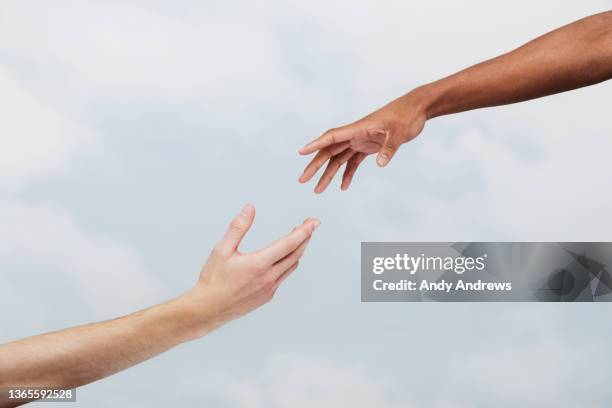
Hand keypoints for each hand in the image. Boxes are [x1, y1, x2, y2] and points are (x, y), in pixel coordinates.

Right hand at [181, 204, 318, 335]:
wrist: (208, 309)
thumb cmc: (213, 279)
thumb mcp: (222, 249)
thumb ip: (238, 227)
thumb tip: (250, 208)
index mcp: (259, 264)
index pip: (289, 244)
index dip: (304, 231)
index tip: (314, 222)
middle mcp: (269, 277)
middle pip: (295, 254)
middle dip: (305, 238)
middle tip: (310, 225)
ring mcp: (269, 289)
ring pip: (291, 266)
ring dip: (298, 251)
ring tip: (298, 238)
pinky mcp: (267, 297)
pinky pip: (283, 277)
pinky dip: (287, 264)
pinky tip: (283, 258)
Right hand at [298, 89, 429, 192]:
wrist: (416, 110)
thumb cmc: (407, 116)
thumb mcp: (400, 133)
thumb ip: (389, 148)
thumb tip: (380, 164)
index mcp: (358, 128)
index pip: (332, 137)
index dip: (316, 144)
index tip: (301, 152)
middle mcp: (355, 134)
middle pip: (329, 151)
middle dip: (315, 166)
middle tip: (302, 180)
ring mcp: (361, 141)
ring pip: (338, 159)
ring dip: (328, 174)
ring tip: (318, 190)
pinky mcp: (369, 146)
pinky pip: (353, 162)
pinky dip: (347, 174)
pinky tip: (343, 187)